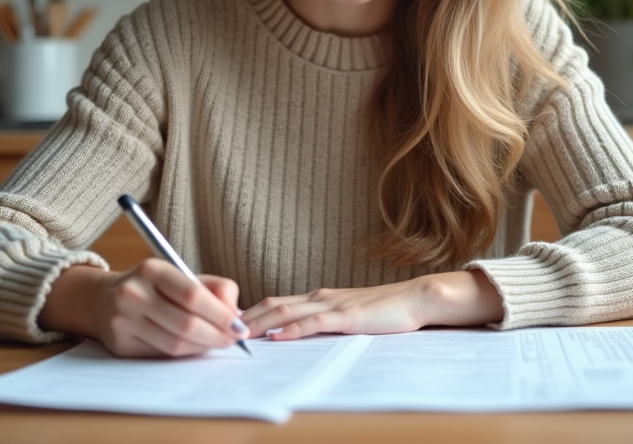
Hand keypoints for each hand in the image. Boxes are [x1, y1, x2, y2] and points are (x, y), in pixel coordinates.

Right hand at [39, 260, 248, 357]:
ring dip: (203, 348)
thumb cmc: (154, 287)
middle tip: (233, 340)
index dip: (220, 314)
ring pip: (174, 344)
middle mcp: (133, 293)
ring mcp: (122, 320)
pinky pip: (161, 354)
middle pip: (186, 324)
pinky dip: (184, 354)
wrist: (103, 300)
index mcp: (152, 270)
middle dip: (216, 335)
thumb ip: (214, 288)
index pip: (193, 296)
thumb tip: (236, 314)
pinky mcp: (119, 344)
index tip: (239, 326)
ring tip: (217, 344)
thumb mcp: (181, 276)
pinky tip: (194, 348)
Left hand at [241, 270, 503, 340]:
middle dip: (243, 317)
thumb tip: (293, 335)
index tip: (224, 324)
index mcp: (318, 297)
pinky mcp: (348, 315)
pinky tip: (277, 335)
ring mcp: (333, 304)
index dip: (247, 312)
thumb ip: (322, 322)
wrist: (416, 298)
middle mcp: (320, 296)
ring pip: (287, 310)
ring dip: (258, 322)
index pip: (274, 302)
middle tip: (216, 330)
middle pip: (272, 304)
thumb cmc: (384, 311)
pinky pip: (314, 322)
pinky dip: (292, 328)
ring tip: (235, 333)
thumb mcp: (347, 316)